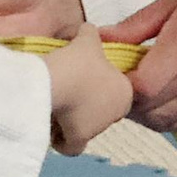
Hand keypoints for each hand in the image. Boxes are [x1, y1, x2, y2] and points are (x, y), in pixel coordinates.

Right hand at [40, 26, 132, 154]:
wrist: (60, 81)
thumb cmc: (79, 60)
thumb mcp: (87, 39)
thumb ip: (91, 34)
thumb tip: (87, 29)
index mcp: (125, 91)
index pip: (117, 93)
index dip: (100, 86)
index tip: (83, 78)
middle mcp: (116, 114)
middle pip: (101, 113)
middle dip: (86, 106)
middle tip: (68, 91)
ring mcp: (98, 129)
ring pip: (85, 129)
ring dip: (72, 121)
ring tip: (55, 104)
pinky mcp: (79, 140)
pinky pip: (71, 146)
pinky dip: (62, 140)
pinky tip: (51, 124)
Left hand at [104, 0, 176, 132]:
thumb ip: (138, 23)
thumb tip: (102, 39)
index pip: (139, 88)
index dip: (117, 88)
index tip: (110, 74)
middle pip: (148, 111)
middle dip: (127, 102)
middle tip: (120, 84)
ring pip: (166, 124)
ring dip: (146, 114)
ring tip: (143, 92)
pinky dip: (170, 117)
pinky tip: (167, 97)